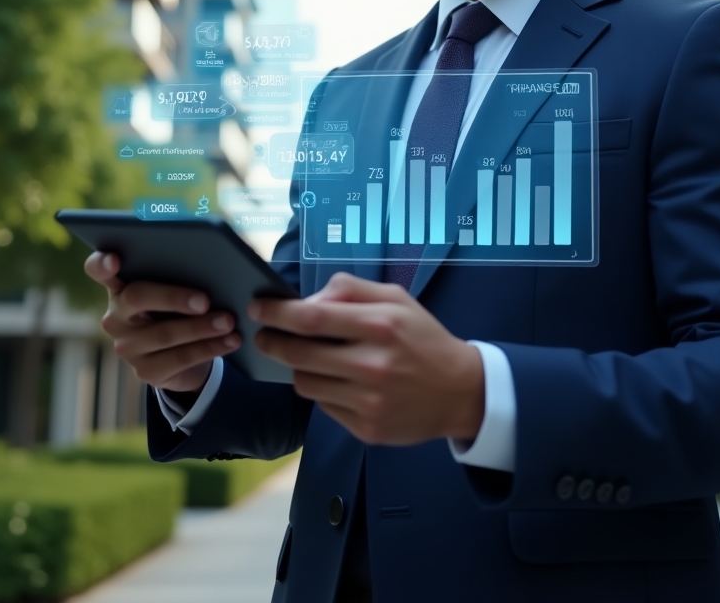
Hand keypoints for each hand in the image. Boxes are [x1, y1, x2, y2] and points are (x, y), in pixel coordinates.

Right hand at [84, 252, 240, 393]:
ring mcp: (127, 346)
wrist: (187, 353)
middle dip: (173, 297)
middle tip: (205, 300)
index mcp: (121, 285)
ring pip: (164, 333)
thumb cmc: (182, 307)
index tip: (115, 259)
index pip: (98, 269)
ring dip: (201, 327)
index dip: (102, 263)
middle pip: (138, 297)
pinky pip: (181, 358)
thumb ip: (184, 270)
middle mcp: (116, 315)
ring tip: (229, 321)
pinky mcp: (146, 370)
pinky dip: (211, 347)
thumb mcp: (180, 286)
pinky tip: (231, 340)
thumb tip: (217, 259)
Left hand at [248, 272, 483, 445]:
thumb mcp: (396, 300)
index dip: (277, 313)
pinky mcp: (367, 429)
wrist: (461, 391)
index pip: (311, 318)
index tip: (258, 309)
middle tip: (264, 336)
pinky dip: (322, 390)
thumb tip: (306, 300)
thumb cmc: (423, 338)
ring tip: (308, 357)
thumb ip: (350, 289)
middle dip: (272, 342)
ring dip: (298, 367)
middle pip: (300, 353)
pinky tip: (337, 380)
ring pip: (305, 382)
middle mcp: (373, 365)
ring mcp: (369, 402)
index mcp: (381, 325)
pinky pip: (323, 406)